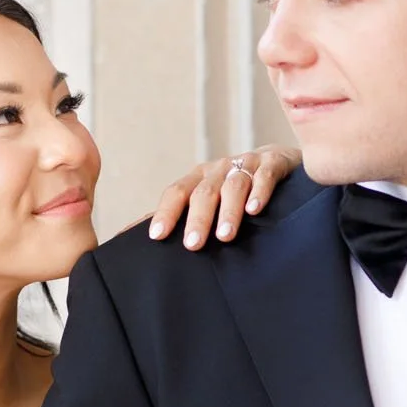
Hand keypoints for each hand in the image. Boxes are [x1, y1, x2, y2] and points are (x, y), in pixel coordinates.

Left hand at [146, 147, 296, 247]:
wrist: (280, 161)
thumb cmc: (234, 189)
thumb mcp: (205, 199)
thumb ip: (172, 216)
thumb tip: (127, 234)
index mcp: (199, 178)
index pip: (176, 192)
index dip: (166, 212)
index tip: (156, 236)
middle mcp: (219, 169)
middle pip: (204, 192)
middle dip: (198, 219)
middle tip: (193, 245)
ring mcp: (247, 163)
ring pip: (234, 185)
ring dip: (228, 211)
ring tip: (225, 236)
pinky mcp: (274, 162)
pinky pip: (265, 175)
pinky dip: (259, 191)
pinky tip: (254, 210)